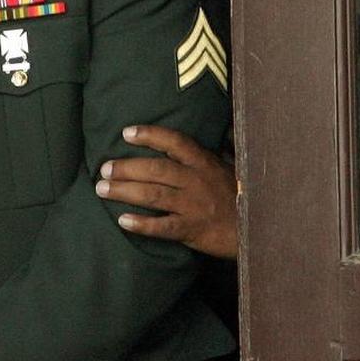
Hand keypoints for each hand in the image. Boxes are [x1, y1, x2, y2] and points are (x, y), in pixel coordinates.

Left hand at [96, 125, 237, 258]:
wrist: (257, 229)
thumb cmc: (241, 196)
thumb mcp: (230, 168)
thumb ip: (214, 152)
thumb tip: (214, 131)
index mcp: (204, 163)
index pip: (174, 142)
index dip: (150, 135)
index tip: (126, 133)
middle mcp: (196, 180)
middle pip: (156, 169)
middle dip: (127, 167)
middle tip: (104, 168)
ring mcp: (193, 205)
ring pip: (153, 195)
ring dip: (125, 191)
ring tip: (102, 189)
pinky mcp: (192, 229)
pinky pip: (163, 227)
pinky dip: (142, 224)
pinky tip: (123, 221)